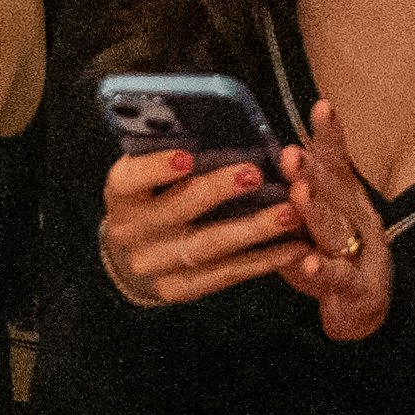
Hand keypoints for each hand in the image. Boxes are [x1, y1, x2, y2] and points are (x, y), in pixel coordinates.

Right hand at [93, 139, 300, 309]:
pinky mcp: (178, 289)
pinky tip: (293, 246)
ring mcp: (154, 265)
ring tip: (289, 213)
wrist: (134, 254)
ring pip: (207, 247)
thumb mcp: (151, 174)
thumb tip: (217, 125)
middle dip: (217, 191)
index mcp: (121, 194)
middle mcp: (130, 232)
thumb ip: (175, 152)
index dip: (157, 168)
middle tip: (255, 174)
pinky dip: (263, 260)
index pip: (130, 179)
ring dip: (252, 229)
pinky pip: (225, 276)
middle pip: (175, 212)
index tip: (187, 156)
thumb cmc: (155, 196)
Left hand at [277, 135, 398, 343]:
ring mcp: (360, 253)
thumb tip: (262, 145)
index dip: (330, 135)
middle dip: (314, 171)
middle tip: (291, 152)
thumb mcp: (316, 215)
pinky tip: (306, 261)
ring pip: (336, 230)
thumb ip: (300, 184)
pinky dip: (323, 268)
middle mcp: (357, 219)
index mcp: (346, 198)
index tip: (321, 105)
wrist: (363, 307)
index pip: (337, 162)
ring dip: (316, 212)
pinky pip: (338, 276)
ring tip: (299, 194)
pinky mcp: (356, 288)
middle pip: (336, 192)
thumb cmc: (330, 252)